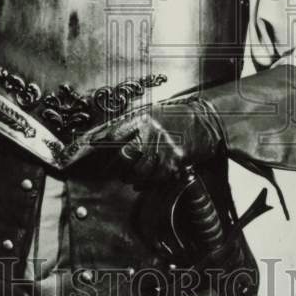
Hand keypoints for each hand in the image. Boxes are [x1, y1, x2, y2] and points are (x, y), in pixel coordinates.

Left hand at [82, 97, 225, 182]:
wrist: (206, 121)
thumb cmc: (176, 116)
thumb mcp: (152, 112)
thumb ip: (130, 123)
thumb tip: (104, 135)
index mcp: (143, 118)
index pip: (114, 133)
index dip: (99, 143)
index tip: (89, 148)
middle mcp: (152, 133)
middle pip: (123, 156)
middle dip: (113, 166)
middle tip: (109, 169)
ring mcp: (164, 149)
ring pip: (137, 171)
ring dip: (128, 176)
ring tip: (126, 176)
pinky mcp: (174, 163)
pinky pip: (153, 179)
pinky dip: (143, 183)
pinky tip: (139, 182)